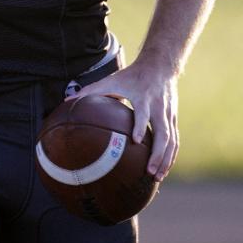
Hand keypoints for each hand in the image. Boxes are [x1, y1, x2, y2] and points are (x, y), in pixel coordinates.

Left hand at [68, 60, 178, 181]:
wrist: (159, 66)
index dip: (141, 126)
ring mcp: (168, 114)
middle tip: (149, 171)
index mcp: (143, 97)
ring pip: (172, 140)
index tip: (136, 140)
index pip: (144, 114)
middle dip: (157, 153)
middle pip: (164, 133)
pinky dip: (171, 156)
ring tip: (157, 177)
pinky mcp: (173, 118)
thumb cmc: (132, 75)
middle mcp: (159, 107)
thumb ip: (91, 90)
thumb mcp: (112, 79)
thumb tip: (67, 99)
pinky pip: (175, 140)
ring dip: (166, 159)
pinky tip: (164, 169)